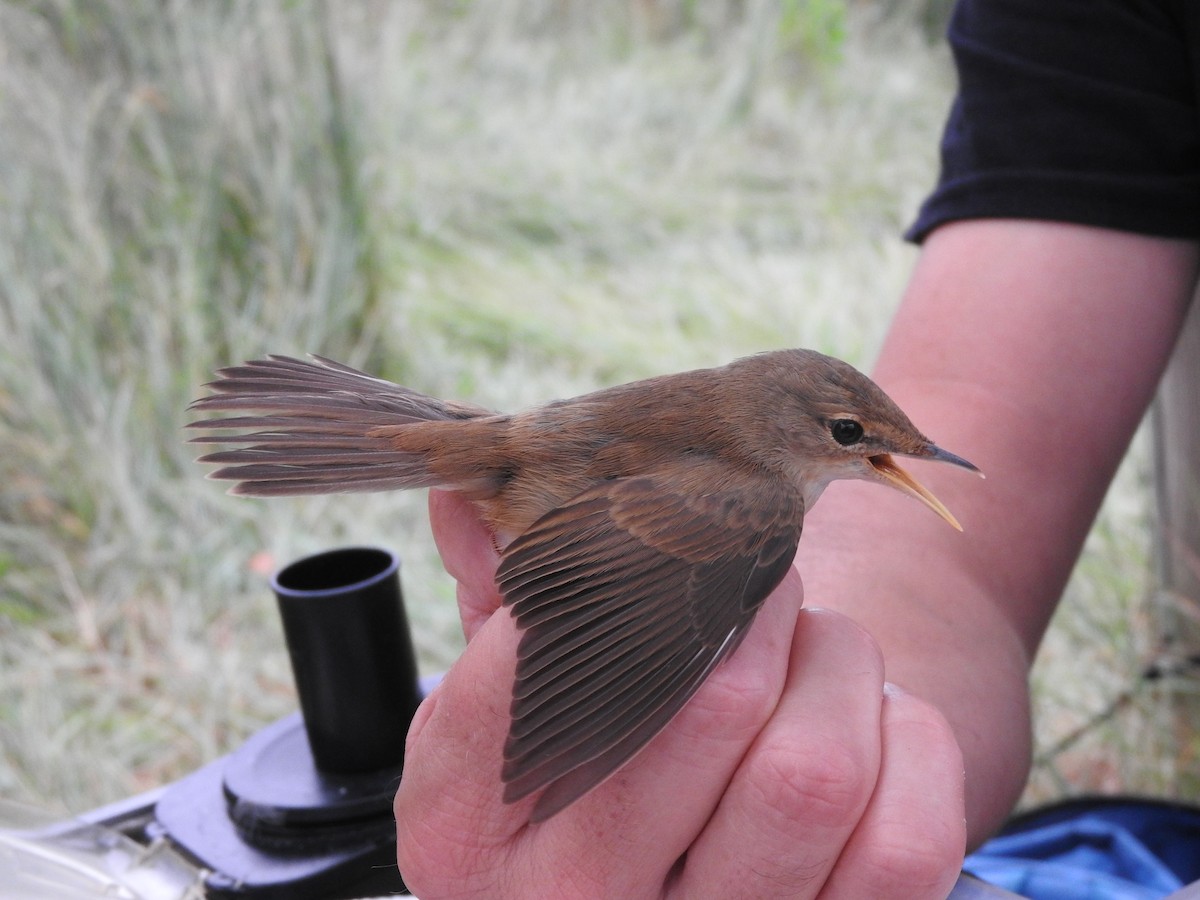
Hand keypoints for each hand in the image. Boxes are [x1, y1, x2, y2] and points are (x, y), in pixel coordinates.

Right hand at [393, 490, 966, 898]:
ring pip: (814, 771)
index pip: (536, 665)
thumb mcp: (499, 715)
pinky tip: (871, 724)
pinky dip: (908, 743)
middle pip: (709, 706)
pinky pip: (906, 838)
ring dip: (838, 664)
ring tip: (818, 649)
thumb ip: (493, 606)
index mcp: (467, 832)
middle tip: (758, 580)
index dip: (612, 570)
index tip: (652, 537)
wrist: (643, 899)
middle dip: (759, 603)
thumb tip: (467, 495)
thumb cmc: (574, 775)